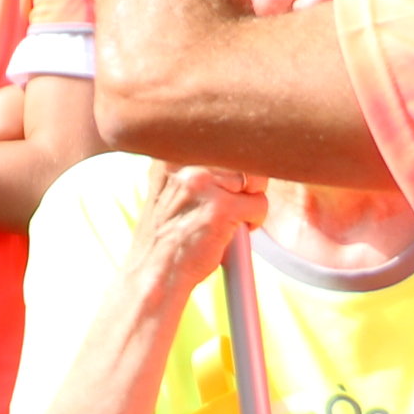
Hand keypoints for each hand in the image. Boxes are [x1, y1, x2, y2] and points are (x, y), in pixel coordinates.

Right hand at [132, 160, 264, 300]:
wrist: (153, 277)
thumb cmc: (166, 237)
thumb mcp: (170, 189)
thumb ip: (194, 166)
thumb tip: (236, 147)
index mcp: (170, 155)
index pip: (221, 137)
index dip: (232, 161)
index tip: (228, 180)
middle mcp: (186, 164)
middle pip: (242, 156)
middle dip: (244, 182)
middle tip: (226, 206)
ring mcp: (204, 184)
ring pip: (255, 180)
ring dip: (248, 202)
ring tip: (224, 221)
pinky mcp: (223, 208)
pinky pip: (260, 205)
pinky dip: (253, 222)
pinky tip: (229, 234)